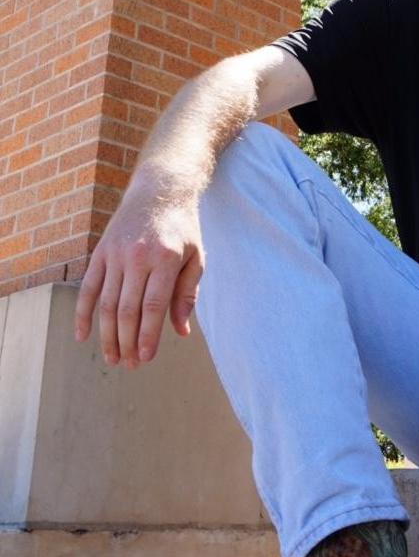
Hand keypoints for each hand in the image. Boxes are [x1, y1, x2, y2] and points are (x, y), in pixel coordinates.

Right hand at [74, 185, 203, 368]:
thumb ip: (187, 293)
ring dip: (107, 335)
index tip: (146, 358)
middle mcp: (138, 257)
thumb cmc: (183, 228)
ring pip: (107, 303)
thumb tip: (181, 331)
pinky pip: (88, 288)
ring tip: (113, 358)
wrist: (159, 191)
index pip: (153, 306)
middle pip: (128, 309)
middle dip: (127, 342)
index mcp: (165, 258)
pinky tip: (83, 336)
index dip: (148, 335)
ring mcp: (115, 254)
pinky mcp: (100, 252)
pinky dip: (83, 313)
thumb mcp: (196, 256)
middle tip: (129, 365)